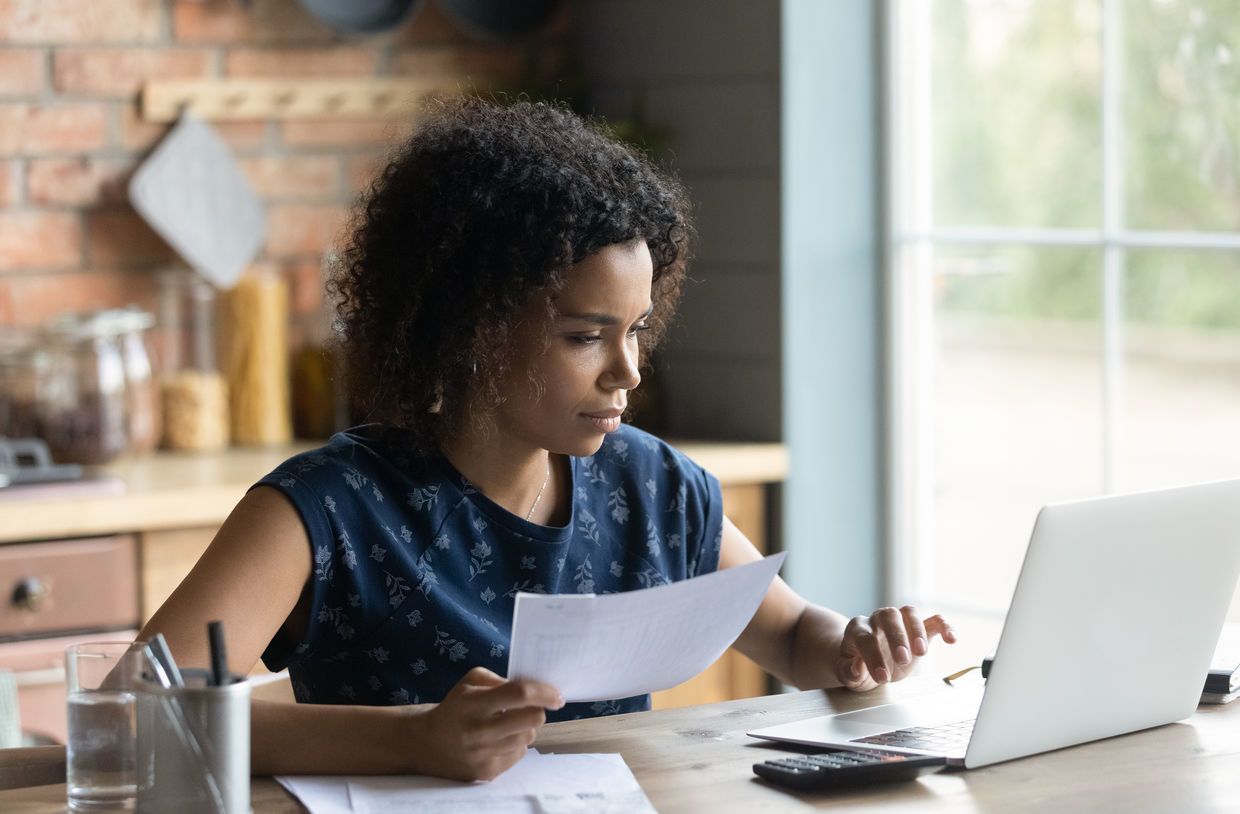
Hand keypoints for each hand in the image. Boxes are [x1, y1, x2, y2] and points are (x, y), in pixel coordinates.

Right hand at [412, 666, 564, 780]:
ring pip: (528, 737)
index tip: (557, 695)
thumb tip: (533, 689)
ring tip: (509, 724)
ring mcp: (484, 755)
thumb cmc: (455, 707)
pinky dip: (515, 745)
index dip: (543, 693)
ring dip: (526, 728)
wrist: (428, 744)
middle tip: (530, 708)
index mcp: (475, 703)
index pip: (519, 694)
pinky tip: (500, 740)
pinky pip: (519, 755)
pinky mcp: (487, 772)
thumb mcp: (470, 682)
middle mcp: (480, 731)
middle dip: (537, 711)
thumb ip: (500, 680)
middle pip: (532, 720)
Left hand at [836, 606, 955, 690]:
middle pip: (887, 616)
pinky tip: (952, 639)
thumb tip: (857, 666)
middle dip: (896, 636)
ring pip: (909, 612)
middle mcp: (877, 619)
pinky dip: (944, 626)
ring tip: (922, 652)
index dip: (873, 657)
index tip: (882, 677)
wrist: (865, 661)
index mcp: (857, 629)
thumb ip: (848, 671)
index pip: (864, 638)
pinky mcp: (918, 629)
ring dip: (916, 629)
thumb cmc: (855, 666)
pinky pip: (933, 620)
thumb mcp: (846, 674)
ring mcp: (898, 622)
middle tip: (903, 659)